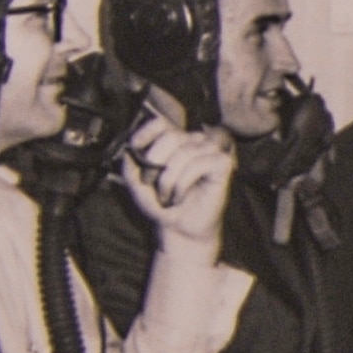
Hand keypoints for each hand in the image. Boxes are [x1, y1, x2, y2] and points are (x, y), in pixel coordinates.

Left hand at [121, 115, 234, 257]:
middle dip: (155, 161)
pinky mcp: (223, 164)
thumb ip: (130, 164)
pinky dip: (183, 183)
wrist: (180, 229)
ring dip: (169, 178)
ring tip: (166, 195)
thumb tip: (129, 150)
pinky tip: (179, 196)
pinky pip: (199, 164)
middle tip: (150, 182)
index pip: (161, 123)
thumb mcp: (137, 183)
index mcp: (174, 142)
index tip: (135, 147)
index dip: (146, 132)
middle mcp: (193, 142)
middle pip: (172, 136)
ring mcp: (210, 152)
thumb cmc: (162, 204)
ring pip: (185, 152)